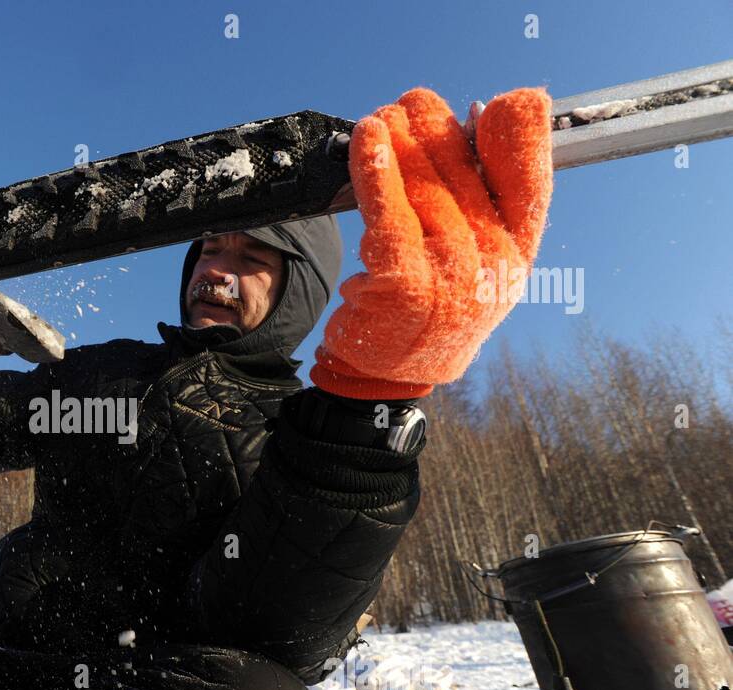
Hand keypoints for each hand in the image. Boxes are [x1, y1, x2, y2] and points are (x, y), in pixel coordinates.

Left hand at [312, 87, 552, 399]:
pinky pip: (386, 209)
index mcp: (515, 257)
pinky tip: (366, 136)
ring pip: (424, 187)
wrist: (385, 379)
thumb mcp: (471, 264)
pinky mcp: (403, 281)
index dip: (522, 140)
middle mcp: (491, 266)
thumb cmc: (425, 312)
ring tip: (384, 116)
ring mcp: (449, 275)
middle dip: (436, 130)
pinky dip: (373, 166)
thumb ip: (481, 205)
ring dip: (401, 141)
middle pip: (467, 176)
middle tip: (413, 102)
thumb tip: (480, 122)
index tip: (501, 103)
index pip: (532, 188)